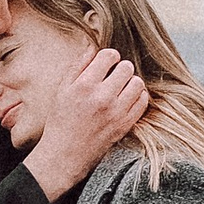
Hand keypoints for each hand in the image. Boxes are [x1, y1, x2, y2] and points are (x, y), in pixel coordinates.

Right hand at [23, 44, 149, 198]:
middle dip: (120, 68)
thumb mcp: (61, 91)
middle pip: (126, 67)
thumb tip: (93, 48)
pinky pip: (142, 101)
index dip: (109, 56)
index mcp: (83, 85)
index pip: (108, 56)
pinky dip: (138, 97)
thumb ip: (77, 67)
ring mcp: (116, 112)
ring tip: (121, 87)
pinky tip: (127, 99)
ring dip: (131, 82)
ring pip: (137, 83)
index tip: (106, 63)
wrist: (65, 155)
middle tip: (113, 76)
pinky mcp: (125, 124)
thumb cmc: (60, 122)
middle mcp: (102, 97)